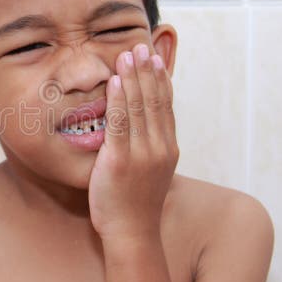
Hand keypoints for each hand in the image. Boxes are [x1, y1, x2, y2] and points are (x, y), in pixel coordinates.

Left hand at [88, 43, 178, 240]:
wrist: (132, 234)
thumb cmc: (136, 205)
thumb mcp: (150, 172)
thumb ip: (148, 148)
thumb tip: (141, 130)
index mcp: (168, 149)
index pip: (165, 106)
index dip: (160, 80)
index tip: (154, 59)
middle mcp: (159, 148)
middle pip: (154, 101)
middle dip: (146, 71)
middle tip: (139, 47)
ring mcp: (141, 154)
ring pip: (138, 107)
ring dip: (132, 77)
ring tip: (126, 55)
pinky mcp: (119, 160)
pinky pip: (119, 123)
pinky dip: (117, 99)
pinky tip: (114, 81)